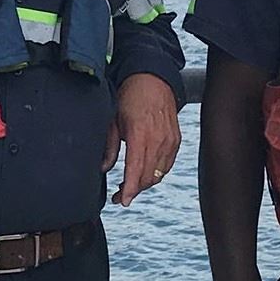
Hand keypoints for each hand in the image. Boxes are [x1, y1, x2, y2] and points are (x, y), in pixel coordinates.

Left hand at [104, 73, 180, 205]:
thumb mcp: (113, 120)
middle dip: (134, 190)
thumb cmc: (130, 97)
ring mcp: (170, 141)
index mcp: (140, 135)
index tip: (122, 201)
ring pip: (158, 174)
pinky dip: (156, 173)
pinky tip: (144, 173)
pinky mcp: (176, 140)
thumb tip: (104, 168)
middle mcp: (158, 140)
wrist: (153, 79)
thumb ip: (110, 147)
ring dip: (144, 183)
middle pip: (148, 177)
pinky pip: (167, 165)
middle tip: (120, 195)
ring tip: (130, 185)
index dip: (129, 190)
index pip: (136, 171)